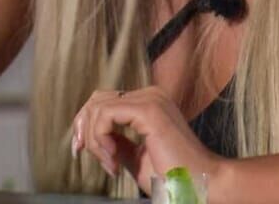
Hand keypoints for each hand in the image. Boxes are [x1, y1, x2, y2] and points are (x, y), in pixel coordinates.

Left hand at [72, 86, 222, 193]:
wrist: (199, 185)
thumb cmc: (173, 176)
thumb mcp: (135, 157)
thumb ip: (116, 142)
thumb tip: (92, 137)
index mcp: (149, 102)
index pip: (104, 100)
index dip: (85, 124)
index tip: (79, 151)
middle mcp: (151, 94)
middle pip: (96, 100)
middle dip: (83, 129)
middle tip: (87, 156)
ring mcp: (151, 99)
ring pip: (98, 108)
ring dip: (94, 140)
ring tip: (111, 164)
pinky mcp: (149, 110)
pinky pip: (105, 115)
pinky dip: (99, 138)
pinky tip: (113, 157)